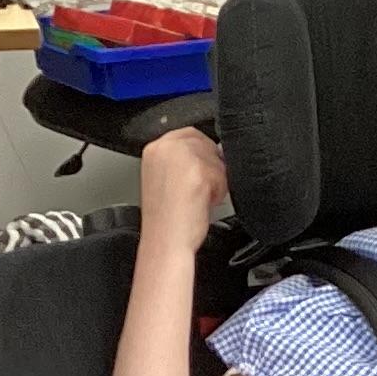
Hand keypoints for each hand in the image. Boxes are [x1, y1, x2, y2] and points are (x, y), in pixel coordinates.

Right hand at [135, 126, 229, 251]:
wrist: (165, 242)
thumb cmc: (165, 219)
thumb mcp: (164, 179)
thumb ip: (180, 160)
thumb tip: (208, 152)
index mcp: (155, 149)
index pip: (188, 133)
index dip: (201, 152)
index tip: (204, 169)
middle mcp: (166, 148)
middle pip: (205, 143)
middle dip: (209, 166)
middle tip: (201, 190)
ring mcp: (182, 157)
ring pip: (215, 158)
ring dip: (215, 179)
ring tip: (199, 199)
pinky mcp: (198, 171)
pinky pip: (222, 173)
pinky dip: (219, 190)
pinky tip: (204, 203)